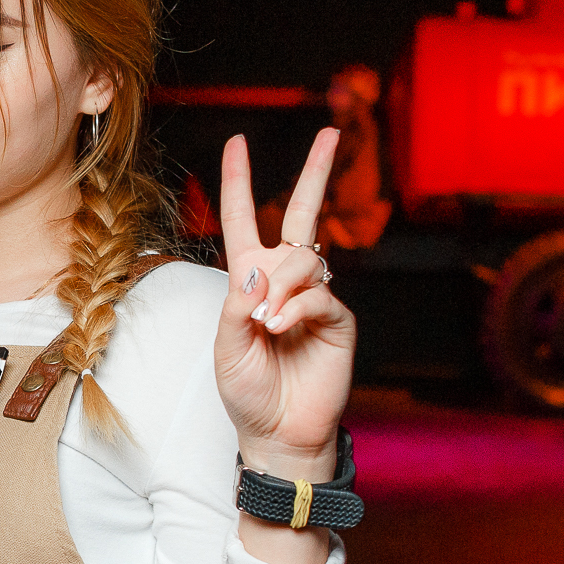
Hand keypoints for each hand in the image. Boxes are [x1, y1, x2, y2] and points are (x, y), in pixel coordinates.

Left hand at [214, 128, 356, 480]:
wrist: (276, 430)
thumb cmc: (246, 389)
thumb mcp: (225, 345)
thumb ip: (237, 303)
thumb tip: (259, 266)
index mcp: (249, 279)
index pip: (244, 220)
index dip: (240, 182)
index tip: (238, 143)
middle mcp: (285, 280)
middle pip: (303, 214)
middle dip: (316, 172)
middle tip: (331, 132)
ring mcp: (315, 297)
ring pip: (304, 259)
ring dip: (281, 286)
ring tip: (266, 324)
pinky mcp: (339, 318)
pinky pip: (319, 294)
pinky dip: (295, 307)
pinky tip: (280, 328)